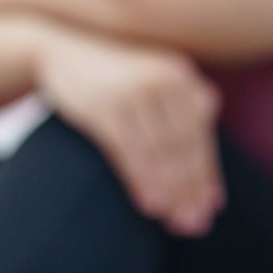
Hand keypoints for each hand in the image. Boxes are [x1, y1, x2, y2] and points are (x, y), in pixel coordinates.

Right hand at [33, 25, 223, 236]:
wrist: (60, 46)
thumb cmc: (111, 74)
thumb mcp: (151, 79)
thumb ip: (180, 105)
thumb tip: (209, 144)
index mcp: (181, 76)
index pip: (201, 134)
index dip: (207, 175)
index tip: (212, 209)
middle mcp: (164, 80)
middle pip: (184, 147)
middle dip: (191, 191)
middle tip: (196, 225)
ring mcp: (135, 92)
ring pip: (161, 153)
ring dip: (171, 193)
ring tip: (176, 223)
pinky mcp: (107, 107)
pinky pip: (132, 153)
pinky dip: (143, 182)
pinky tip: (151, 206)